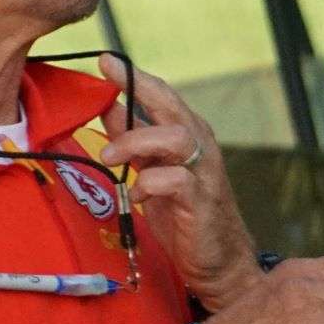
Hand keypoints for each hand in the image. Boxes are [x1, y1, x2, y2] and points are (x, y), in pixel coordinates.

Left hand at [94, 56, 257, 309]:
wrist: (218, 263)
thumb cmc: (181, 215)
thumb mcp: (150, 171)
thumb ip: (133, 141)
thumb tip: (107, 108)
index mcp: (187, 136)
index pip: (162, 96)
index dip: (134, 76)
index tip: (104, 60)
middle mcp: (199, 147)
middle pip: (172, 105)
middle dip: (138, 88)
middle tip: (105, 82)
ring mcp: (204, 172)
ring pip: (175, 137)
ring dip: (136, 141)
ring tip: (110, 156)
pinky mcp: (201, 201)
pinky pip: (175, 180)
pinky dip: (148, 184)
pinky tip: (135, 195)